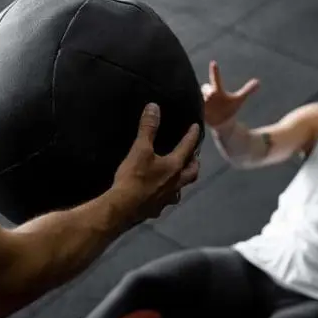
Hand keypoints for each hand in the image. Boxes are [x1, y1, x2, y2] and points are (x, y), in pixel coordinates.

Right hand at [112, 103, 201, 222]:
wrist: (122, 207)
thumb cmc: (133, 177)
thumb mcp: (140, 149)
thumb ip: (148, 128)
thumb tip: (153, 107)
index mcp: (174, 167)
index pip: (188, 148)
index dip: (192, 136)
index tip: (196, 128)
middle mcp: (175, 184)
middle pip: (192, 173)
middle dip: (194, 163)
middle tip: (194, 156)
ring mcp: (166, 199)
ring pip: (180, 190)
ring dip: (181, 182)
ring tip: (177, 177)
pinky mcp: (155, 210)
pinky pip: (164, 202)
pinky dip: (164, 196)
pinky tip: (158, 196)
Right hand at [200, 61, 259, 129]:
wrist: (223, 123)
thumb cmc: (230, 108)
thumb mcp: (239, 100)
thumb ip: (247, 90)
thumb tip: (259, 82)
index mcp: (218, 90)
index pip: (216, 78)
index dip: (215, 71)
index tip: (214, 62)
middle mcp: (209, 95)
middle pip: (206, 89)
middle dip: (208, 91)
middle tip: (212, 94)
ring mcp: (203, 103)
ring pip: (200, 97)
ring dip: (202, 100)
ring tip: (206, 104)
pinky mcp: (199, 112)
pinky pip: (195, 107)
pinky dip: (196, 108)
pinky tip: (197, 109)